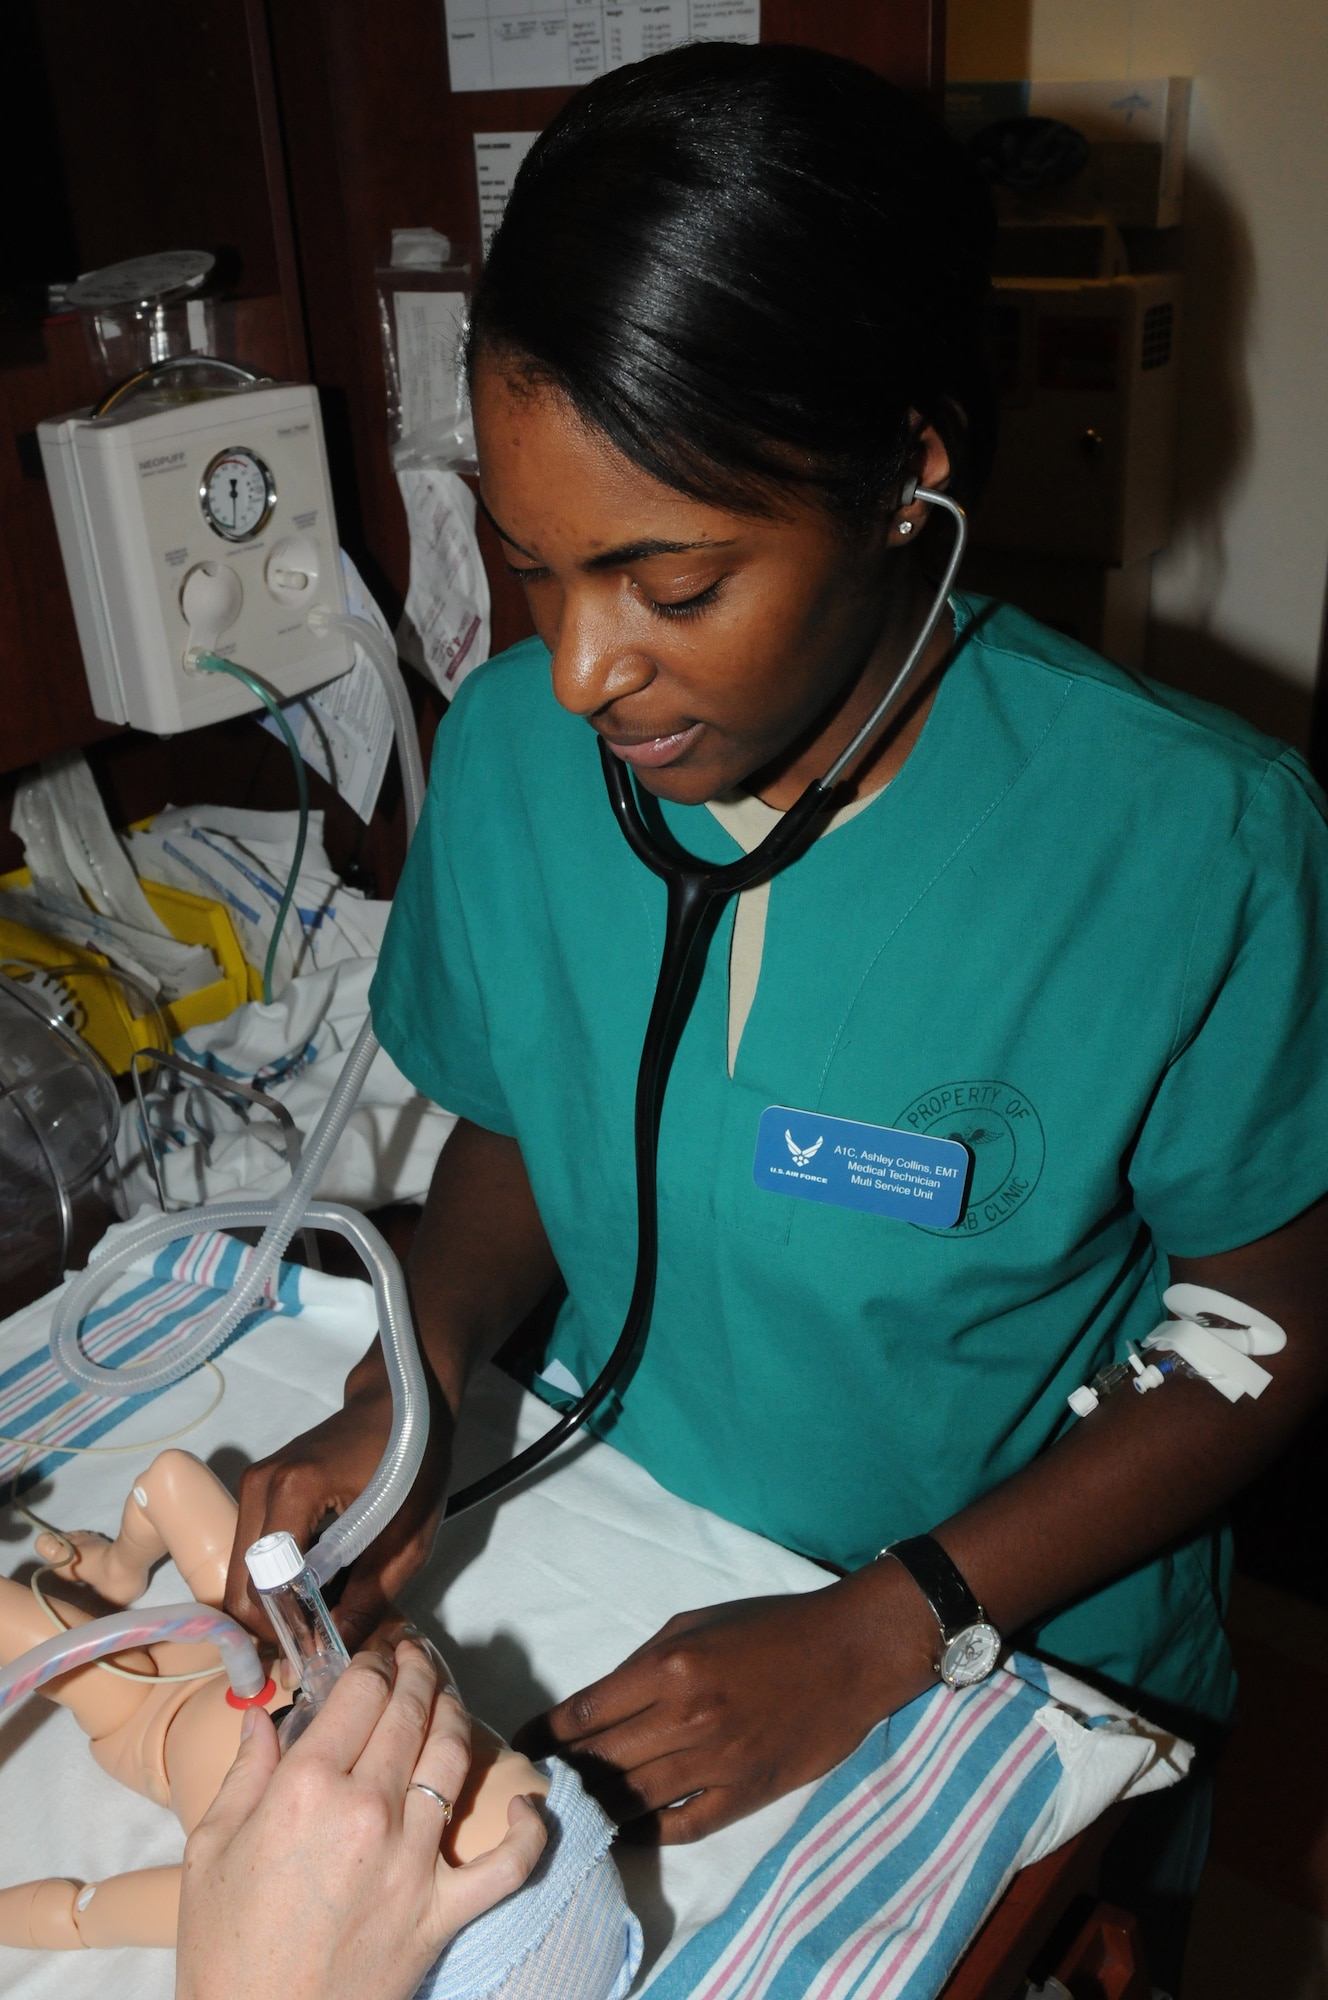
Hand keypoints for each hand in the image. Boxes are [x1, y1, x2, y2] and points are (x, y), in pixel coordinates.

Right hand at [177, 1640, 545, 1999]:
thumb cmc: (223, 1949)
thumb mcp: (210, 1851)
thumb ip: (244, 1772)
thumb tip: (262, 1714)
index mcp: (306, 1789)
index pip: (360, 1695)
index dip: (373, 1664)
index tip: (374, 1657)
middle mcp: (369, 1812)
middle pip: (411, 1715)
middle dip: (418, 1673)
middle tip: (417, 1657)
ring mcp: (414, 1862)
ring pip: (455, 1761)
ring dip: (457, 1717)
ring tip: (449, 1699)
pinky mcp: (443, 1911)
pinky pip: (507, 1864)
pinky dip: (530, 1831)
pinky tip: (532, 1801)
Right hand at [224, 1348, 451, 1653]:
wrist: (402, 1403)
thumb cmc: (414, 1464)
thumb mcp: (407, 1540)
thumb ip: (368, 1600)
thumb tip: (334, 1656)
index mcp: (294, 1492)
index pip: (263, 1587)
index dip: (286, 1631)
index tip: (319, 1653)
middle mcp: (259, 1486)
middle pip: (241, 1586)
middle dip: (275, 1625)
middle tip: (318, 1643)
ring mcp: (253, 1483)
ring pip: (242, 1572)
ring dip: (274, 1603)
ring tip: (321, 1615)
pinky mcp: (257, 1487)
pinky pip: (252, 1551)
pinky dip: (275, 1578)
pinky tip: (314, 1586)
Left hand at [516, 1568, 936, 1841]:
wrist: (849, 1653)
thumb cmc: (771, 1625)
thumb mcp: (697, 1621)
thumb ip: (645, 1661)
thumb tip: (604, 1701)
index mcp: (668, 1667)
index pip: (584, 1712)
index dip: (545, 1734)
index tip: (523, 1745)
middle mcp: (684, 1718)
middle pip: (599, 1760)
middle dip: (561, 1773)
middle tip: (536, 1783)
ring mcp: (715, 1763)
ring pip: (632, 1800)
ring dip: (593, 1806)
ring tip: (568, 1810)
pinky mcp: (744, 1795)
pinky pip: (679, 1827)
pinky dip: (645, 1833)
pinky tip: (622, 1830)